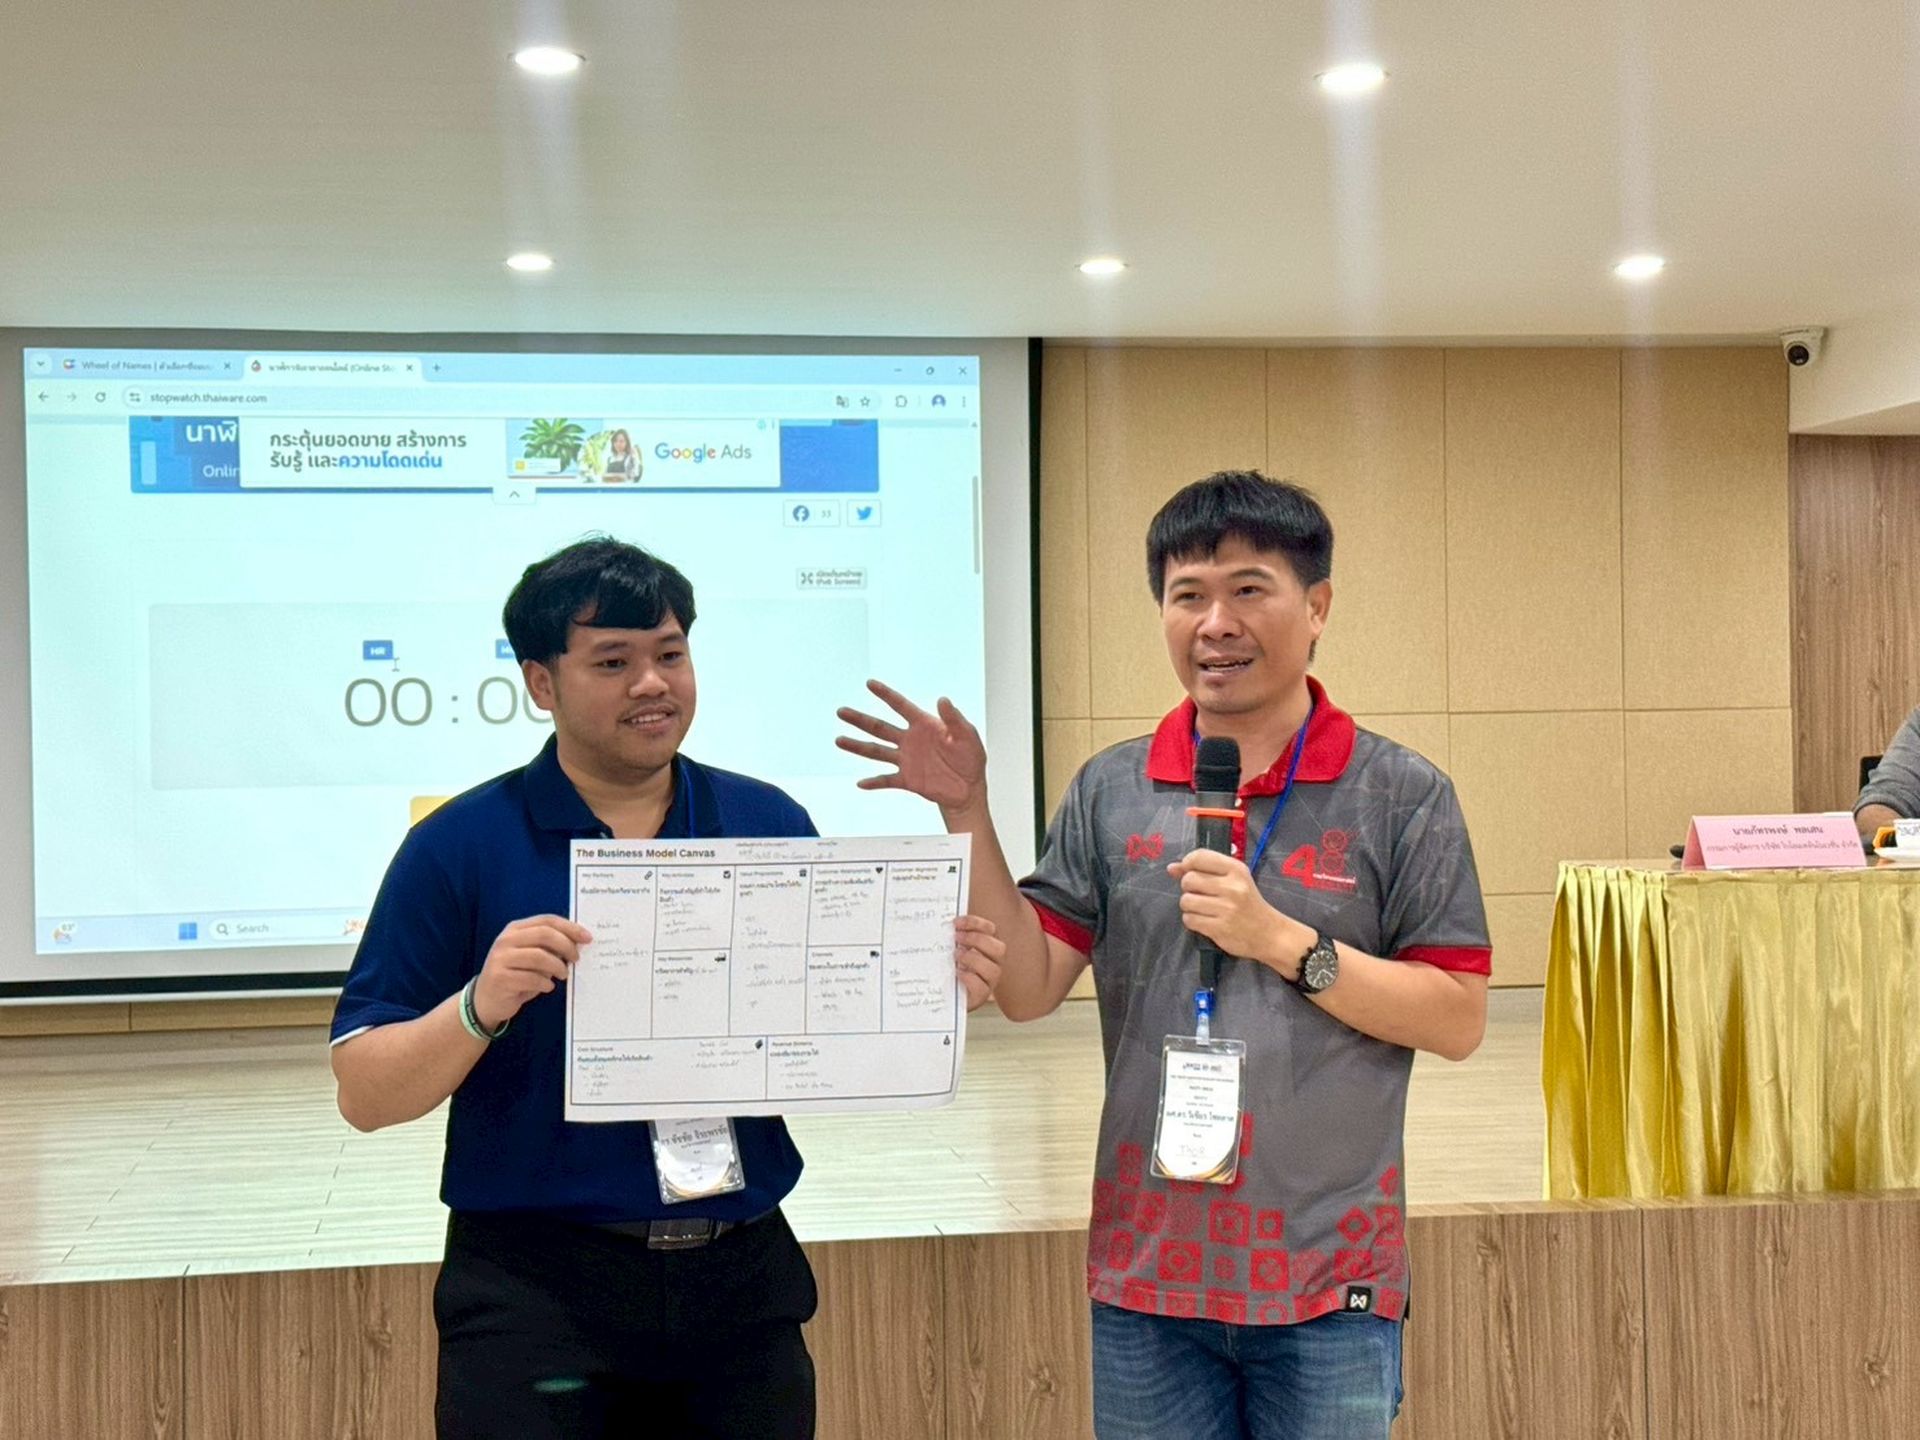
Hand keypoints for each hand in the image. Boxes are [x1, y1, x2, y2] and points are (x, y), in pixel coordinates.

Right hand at [471, 914, 591, 1029]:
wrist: (486, 1000)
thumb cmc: (515, 975)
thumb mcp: (531, 956)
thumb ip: (548, 947)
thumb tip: (577, 943)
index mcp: (515, 929)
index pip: (547, 920)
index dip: (569, 927)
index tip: (587, 937)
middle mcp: (506, 940)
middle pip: (544, 934)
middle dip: (566, 945)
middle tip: (576, 958)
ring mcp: (500, 958)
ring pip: (539, 956)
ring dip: (557, 966)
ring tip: (563, 974)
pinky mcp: (500, 978)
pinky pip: (532, 978)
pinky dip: (546, 983)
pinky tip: (547, 986)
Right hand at [835, 680, 986, 812]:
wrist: (969, 789)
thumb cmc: (970, 758)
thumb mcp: (968, 736)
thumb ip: (955, 719)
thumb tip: (942, 699)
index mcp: (924, 725)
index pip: (901, 706)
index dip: (885, 694)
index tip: (869, 683)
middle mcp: (910, 740)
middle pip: (880, 727)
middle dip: (860, 719)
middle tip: (841, 711)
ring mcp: (906, 760)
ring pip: (877, 751)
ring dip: (858, 746)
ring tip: (839, 740)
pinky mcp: (907, 780)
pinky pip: (887, 780)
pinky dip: (874, 782)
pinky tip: (860, 783)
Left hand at [953, 915, 1004, 1011]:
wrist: (944, 994)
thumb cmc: (949, 967)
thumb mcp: (950, 949)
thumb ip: (951, 938)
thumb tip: (939, 924)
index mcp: (987, 946)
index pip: (990, 930)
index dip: (975, 923)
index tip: (956, 922)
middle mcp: (993, 963)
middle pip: (998, 948)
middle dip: (977, 940)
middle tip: (957, 937)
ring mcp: (989, 981)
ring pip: (993, 969)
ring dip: (973, 959)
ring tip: (956, 955)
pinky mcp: (981, 996)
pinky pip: (982, 987)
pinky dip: (969, 977)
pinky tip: (956, 972)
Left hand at [1166, 851, 1307, 979]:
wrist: (1268, 933)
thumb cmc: (1247, 902)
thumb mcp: (1232, 880)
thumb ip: (1203, 870)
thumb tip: (1172, 867)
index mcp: (1236, 869)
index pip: (1200, 857)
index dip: (1187, 863)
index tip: (1188, 871)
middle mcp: (1232, 887)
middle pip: (1189, 880)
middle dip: (1188, 888)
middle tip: (1200, 894)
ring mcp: (1226, 909)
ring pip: (1186, 901)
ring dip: (1189, 906)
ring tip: (1203, 908)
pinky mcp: (1220, 928)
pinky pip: (1189, 919)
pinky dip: (1192, 920)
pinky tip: (1205, 920)